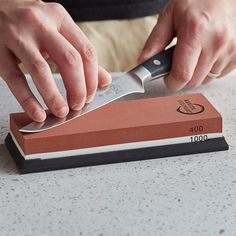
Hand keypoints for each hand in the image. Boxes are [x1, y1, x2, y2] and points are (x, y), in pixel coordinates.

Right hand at [0, 0, 110, 121]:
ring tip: (62, 112)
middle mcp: (40, 23)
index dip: (92, 79)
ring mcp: (17, 34)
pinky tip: (38, 113)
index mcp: (60, 18)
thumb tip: (105, 80)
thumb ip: (81, 55)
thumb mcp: (58, 31)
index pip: (86, 52)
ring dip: (54, 97)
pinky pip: (15, 78)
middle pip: (69, 60)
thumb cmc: (30, 24)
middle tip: (78, 106)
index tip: (90, 96)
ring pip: (41, 70)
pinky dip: (28, 99)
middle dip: (78, 89)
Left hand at [139, 0, 235, 90]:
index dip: (171, 82)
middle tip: (180, 62)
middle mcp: (216, 42)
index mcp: (195, 32)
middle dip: (182, 77)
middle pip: (193, 82)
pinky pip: (218, 75)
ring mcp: (230, 49)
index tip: (168, 78)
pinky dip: (209, 70)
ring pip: (206, 80)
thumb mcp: (169, 16)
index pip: (182, 75)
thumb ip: (155, 42)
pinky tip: (207, 54)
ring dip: (196, 73)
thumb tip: (143, 63)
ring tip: (195, 54)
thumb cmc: (196, 2)